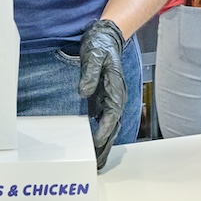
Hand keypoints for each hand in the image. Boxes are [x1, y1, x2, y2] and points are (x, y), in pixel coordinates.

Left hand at [77, 19, 126, 169]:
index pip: (112, 113)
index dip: (105, 128)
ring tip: (97, 163)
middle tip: (97, 164)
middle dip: (106, 145)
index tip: (96, 141)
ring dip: (104, 144)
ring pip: (110, 126)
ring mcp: (110, 99)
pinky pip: (103, 120)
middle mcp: (116, 97)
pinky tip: (94, 146)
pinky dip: (100, 134)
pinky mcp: (103, 98)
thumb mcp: (94, 55)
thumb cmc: (101, 45)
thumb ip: (90, 74)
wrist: (105, 36)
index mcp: (116, 88)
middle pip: (113, 126)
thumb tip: (85, 91)